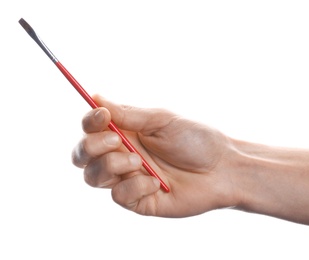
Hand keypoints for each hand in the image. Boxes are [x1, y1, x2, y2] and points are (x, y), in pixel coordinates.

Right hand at [72, 95, 237, 216]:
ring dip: (113, 166)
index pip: (91, 129)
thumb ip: (127, 114)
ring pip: (93, 177)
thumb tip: (95, 98)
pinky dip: (134, 186)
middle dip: (91, 146)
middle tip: (117, 140)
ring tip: (139, 161)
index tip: (103, 116)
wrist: (222, 169)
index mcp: (126, 133)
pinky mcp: (138, 201)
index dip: (89, 122)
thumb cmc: (196, 140)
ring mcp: (128, 180)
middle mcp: (122, 156)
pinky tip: (156, 182)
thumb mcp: (161, 120)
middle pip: (82, 155)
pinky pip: (118, 196)